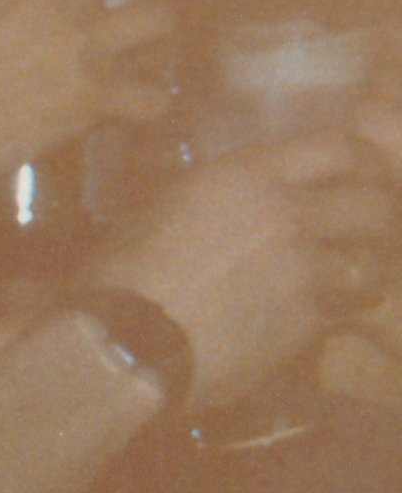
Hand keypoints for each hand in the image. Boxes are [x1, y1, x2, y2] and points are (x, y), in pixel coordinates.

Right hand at [83, 119, 399, 408]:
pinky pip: (344, 310)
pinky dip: (336, 311)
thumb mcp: (159, 209)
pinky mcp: (308, 323)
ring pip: (373, 262)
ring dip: (364, 268)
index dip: (354, 160)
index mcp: (248, 176)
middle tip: (357, 229)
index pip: (338, 148)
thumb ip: (213, 195)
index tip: (350, 172)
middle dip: (372, 216)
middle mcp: (290, 215)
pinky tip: (313, 315)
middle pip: (373, 203)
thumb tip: (230, 195)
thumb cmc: (118, 273)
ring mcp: (306, 271)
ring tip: (348, 277)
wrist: (123, 344)